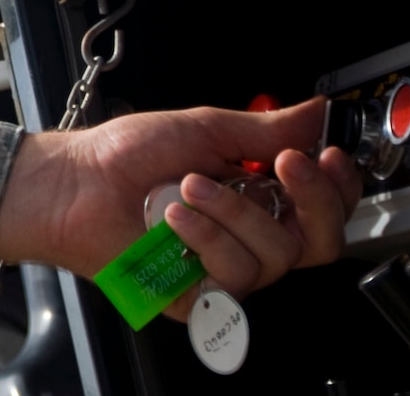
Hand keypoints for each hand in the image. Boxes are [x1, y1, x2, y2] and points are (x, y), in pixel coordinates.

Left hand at [0, 100, 362, 321]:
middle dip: (310, 200)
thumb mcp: (202, 129)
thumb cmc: (123, 155)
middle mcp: (249, 235)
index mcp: (256, 195)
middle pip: (320, 241)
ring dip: (234, 212)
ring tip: (189, 186)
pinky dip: (206, 241)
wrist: (72, 182)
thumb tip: (315, 112)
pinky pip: (233, 280)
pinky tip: (174, 219)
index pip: (325, 204)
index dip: (337, 186)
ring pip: (276, 257)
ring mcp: (225, 267)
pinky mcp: (200, 297)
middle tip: (282, 164)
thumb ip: (265, 129)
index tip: (324, 155)